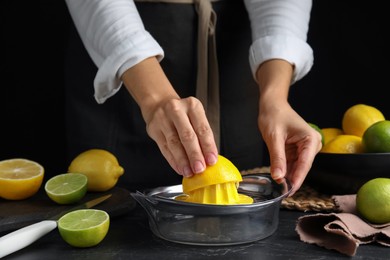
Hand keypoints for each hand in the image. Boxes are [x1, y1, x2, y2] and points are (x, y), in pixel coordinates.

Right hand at [145, 96, 218, 176]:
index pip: (202, 128)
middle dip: (194, 155)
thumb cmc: (182, 114)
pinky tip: (179, 168)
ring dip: (182, 160)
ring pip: (174, 143)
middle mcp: (177, 110)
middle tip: (200, 168)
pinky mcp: (153, 129)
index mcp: (192, 106)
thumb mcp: (195, 116)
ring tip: (189, 171)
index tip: (211, 160)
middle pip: (187, 136)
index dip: (208, 146)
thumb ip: (202, 135)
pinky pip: (164, 148)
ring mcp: (163, 119)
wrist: (159, 104)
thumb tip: (208, 158)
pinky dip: (173, 160)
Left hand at [256, 59, 321, 194]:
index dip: (297, 179)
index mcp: (310, 139)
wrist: (272, 105)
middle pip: (302, 168)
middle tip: (282, 194)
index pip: (305, 164)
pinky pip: (291, 164)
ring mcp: (305, 148)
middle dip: (292, 179)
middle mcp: (311, 145)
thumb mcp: (274, 137)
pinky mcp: (297, 150)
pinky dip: (285, 170)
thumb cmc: (274, 115)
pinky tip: (279, 179)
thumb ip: (277, 157)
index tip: (290, 191)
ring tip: (279, 189)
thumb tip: (278, 176)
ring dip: (288, 176)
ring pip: (296, 168)